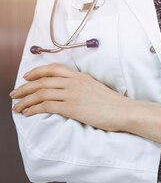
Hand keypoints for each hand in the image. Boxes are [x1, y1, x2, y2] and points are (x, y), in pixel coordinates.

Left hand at [10, 63, 129, 131]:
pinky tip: (28, 113)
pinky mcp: (72, 107)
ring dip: (25, 100)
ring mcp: (72, 94)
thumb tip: (73, 94)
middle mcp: (74, 83)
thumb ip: (84, 88)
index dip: (37, 71)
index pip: (53, 69)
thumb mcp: (98, 89)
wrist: (125, 111)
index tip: (26, 76)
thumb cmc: (115, 105)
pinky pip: (46, 106)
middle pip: (42, 81)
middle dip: (24, 88)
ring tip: (17, 107)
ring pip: (40, 93)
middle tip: (14, 95)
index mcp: (81, 77)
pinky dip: (33, 109)